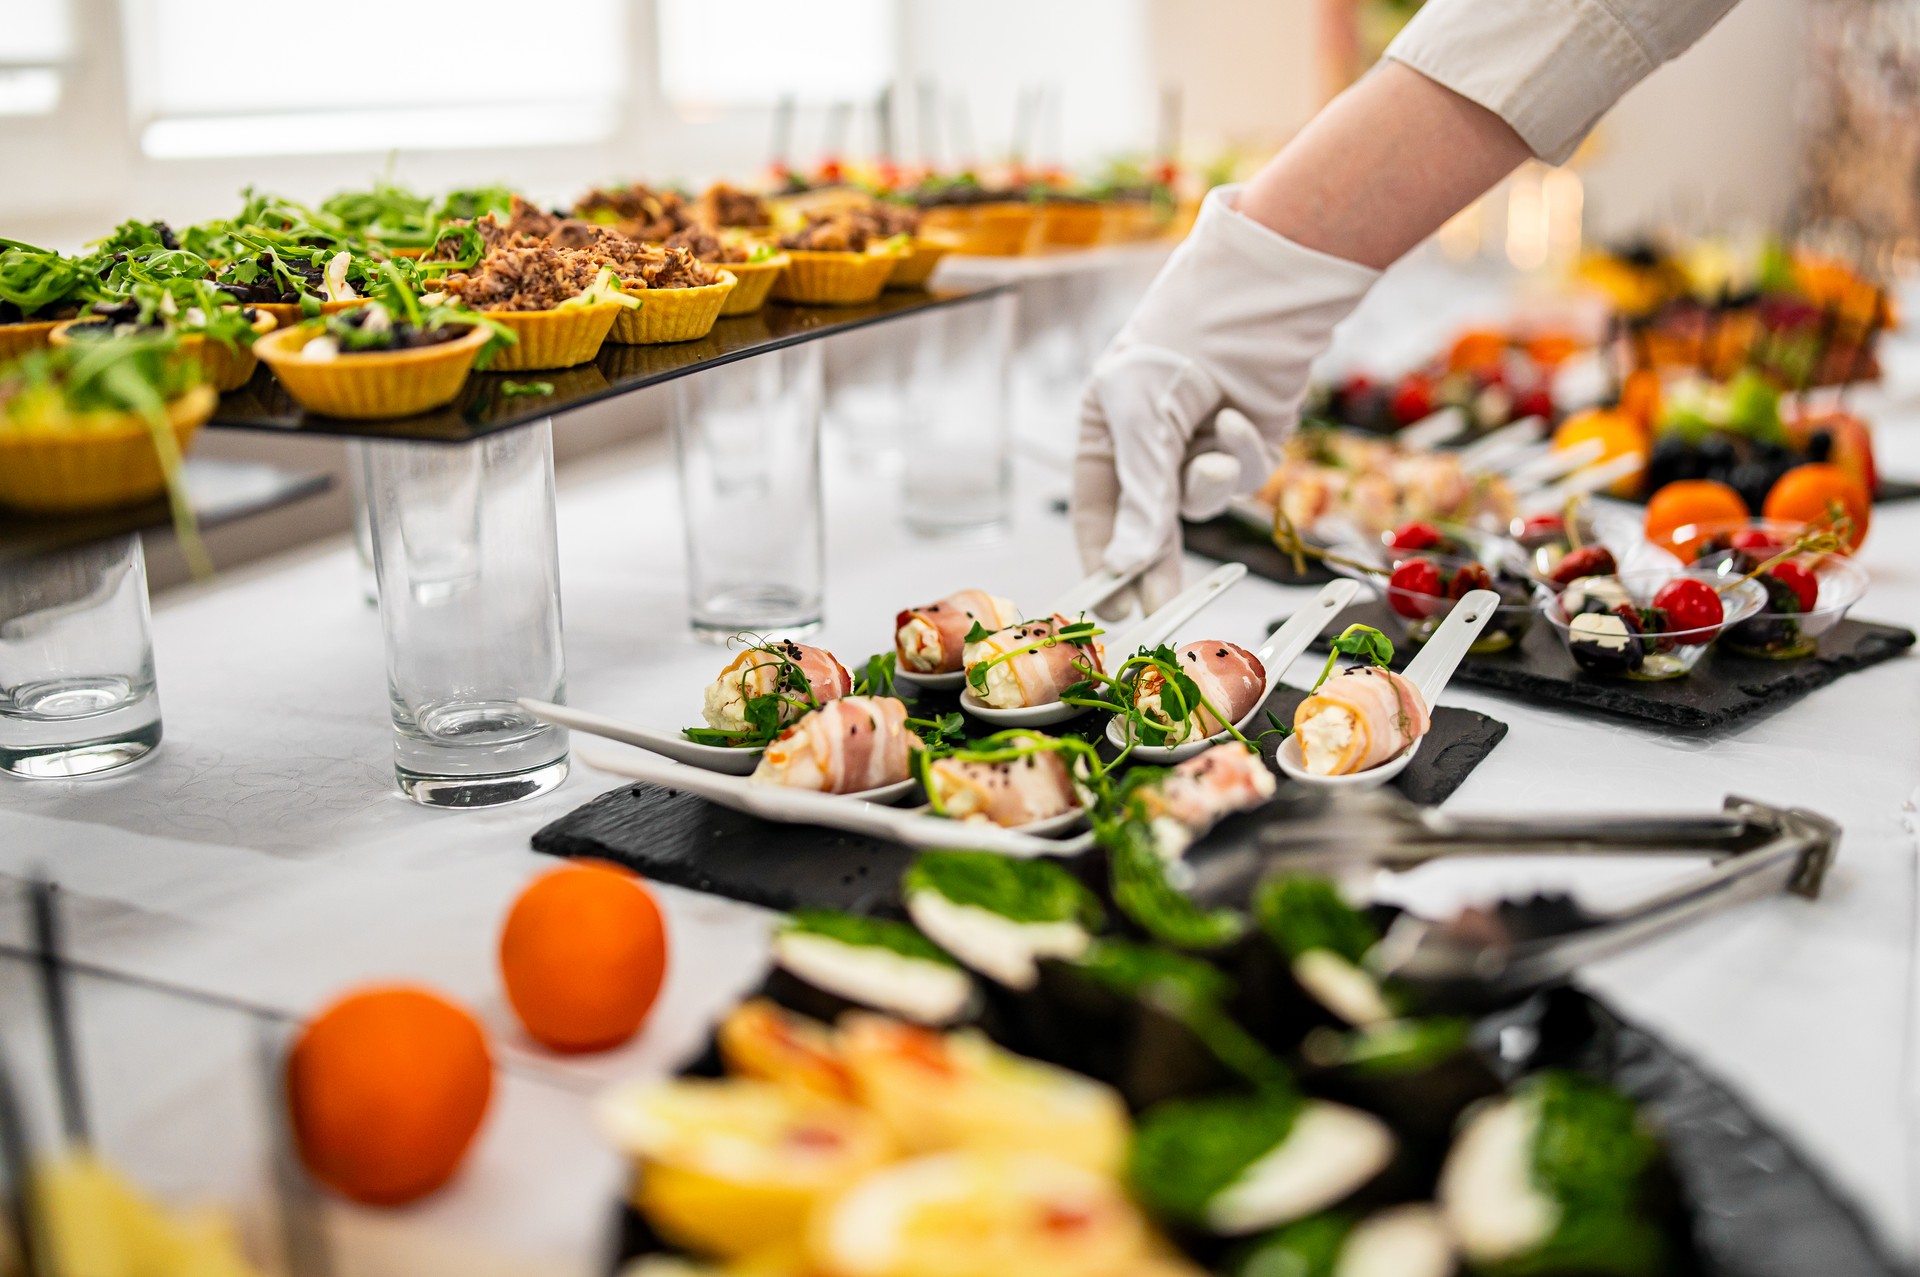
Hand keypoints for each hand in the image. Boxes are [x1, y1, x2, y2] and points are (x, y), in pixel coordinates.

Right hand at [1071, 185, 1378, 614]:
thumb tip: (1127, 565)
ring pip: (1202, 504)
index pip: (1097, 516)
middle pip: (1149, 526)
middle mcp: (1151, 452)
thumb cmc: (1171, 346)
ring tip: (1210, 449)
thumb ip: (1139, 498)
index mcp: (1105, 440)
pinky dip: (1242, 454)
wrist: (1246, 299)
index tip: (1111, 605)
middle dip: (1156, 562)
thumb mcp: (1141, 423)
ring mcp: (1199, 450)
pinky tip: (1237, 418)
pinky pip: (1242, 478)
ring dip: (1207, 485)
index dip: (1103, 560)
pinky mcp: (1247, 448)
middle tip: (1158, 604)